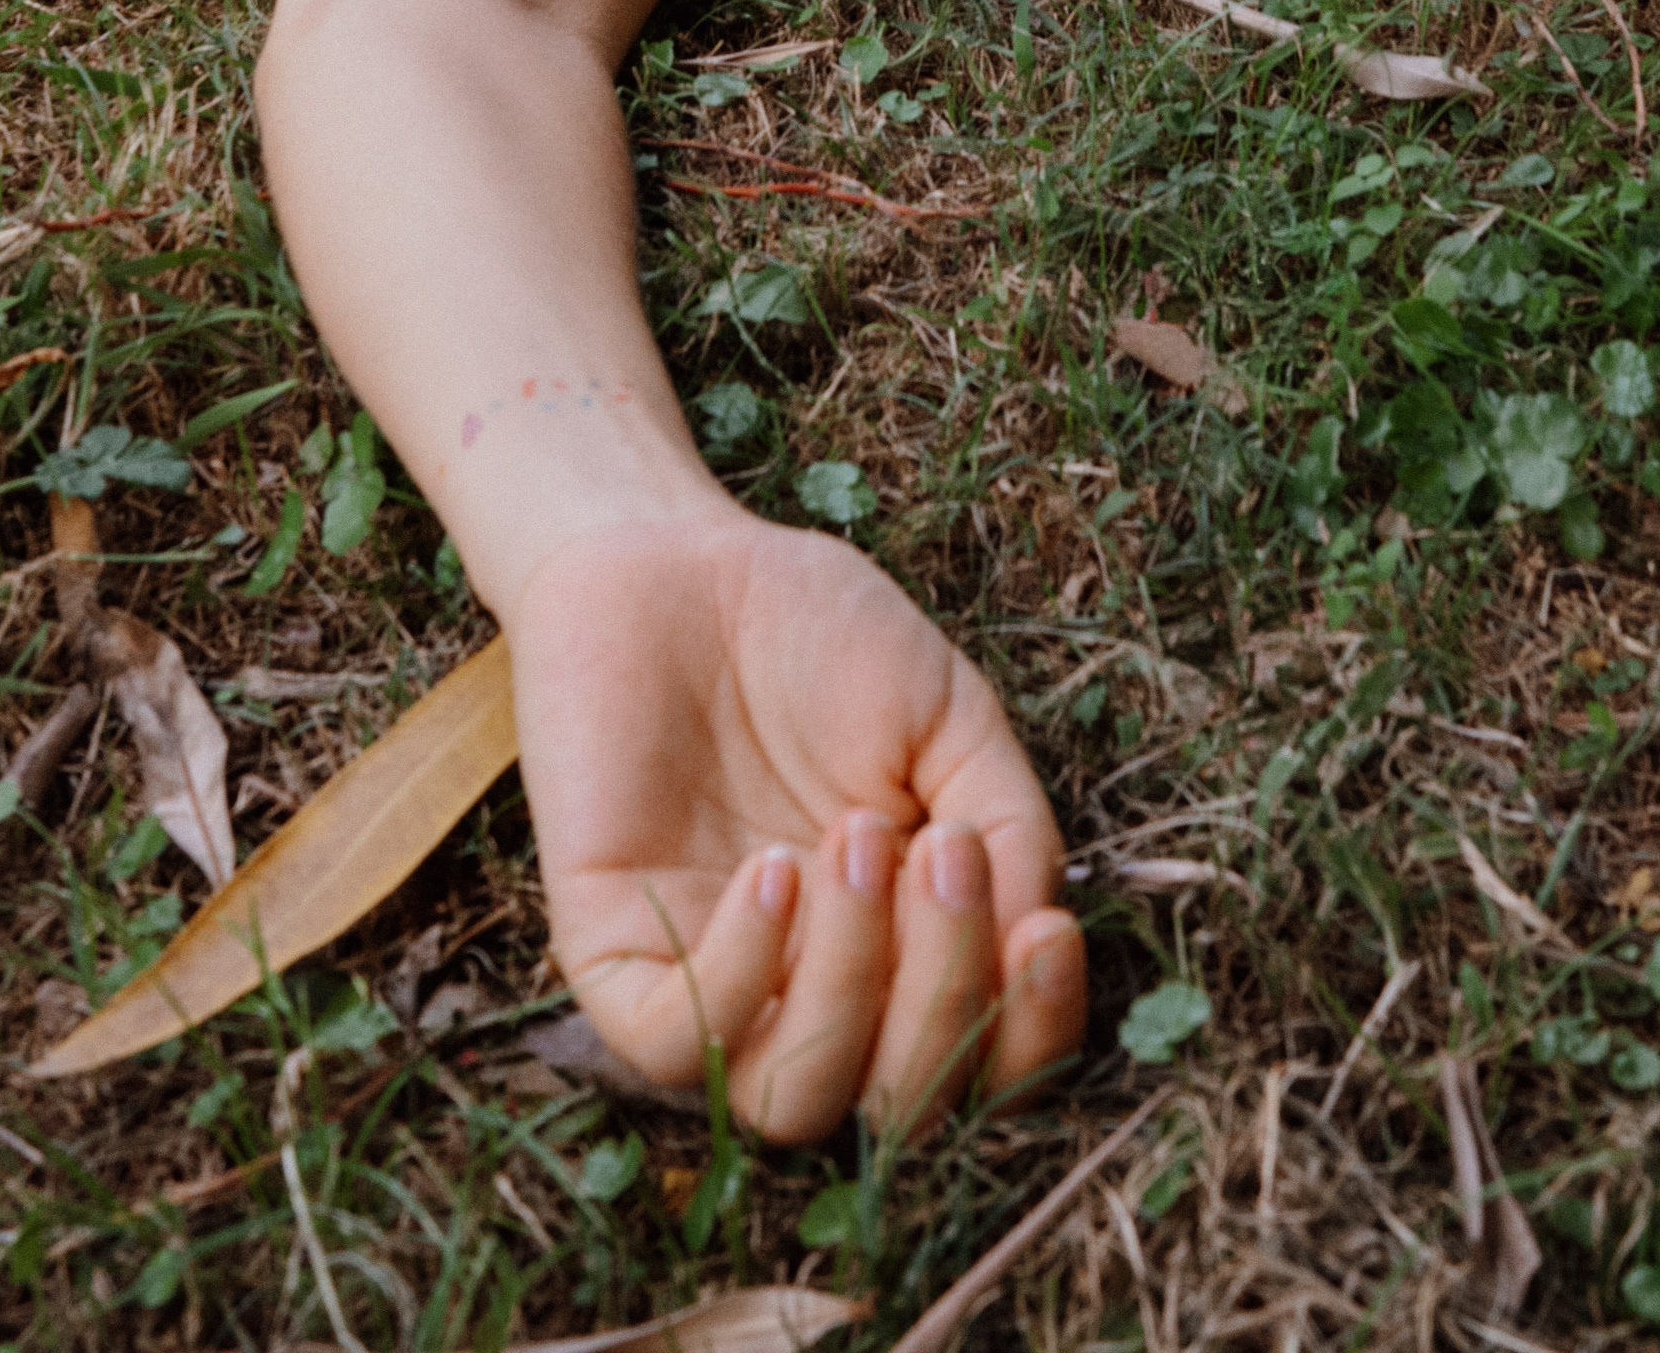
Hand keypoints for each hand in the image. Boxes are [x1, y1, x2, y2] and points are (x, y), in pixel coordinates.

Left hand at [504, 505, 1083, 1142]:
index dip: (1031, 1031)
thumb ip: (1011, 827)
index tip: (1048, 929)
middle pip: (899, 1106)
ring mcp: (711, 974)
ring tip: (857, 839)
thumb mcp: (950, 716)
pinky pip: (674, 1041)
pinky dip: (740, 976)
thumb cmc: (812, 629)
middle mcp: (811, 986)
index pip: (982, 1066)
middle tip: (945, 847)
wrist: (674, 554)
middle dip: (946, 992)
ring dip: (851, 988)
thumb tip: (1034, 939)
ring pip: (792, 1097)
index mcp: (902, 944)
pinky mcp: (611, 948)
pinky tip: (774, 870)